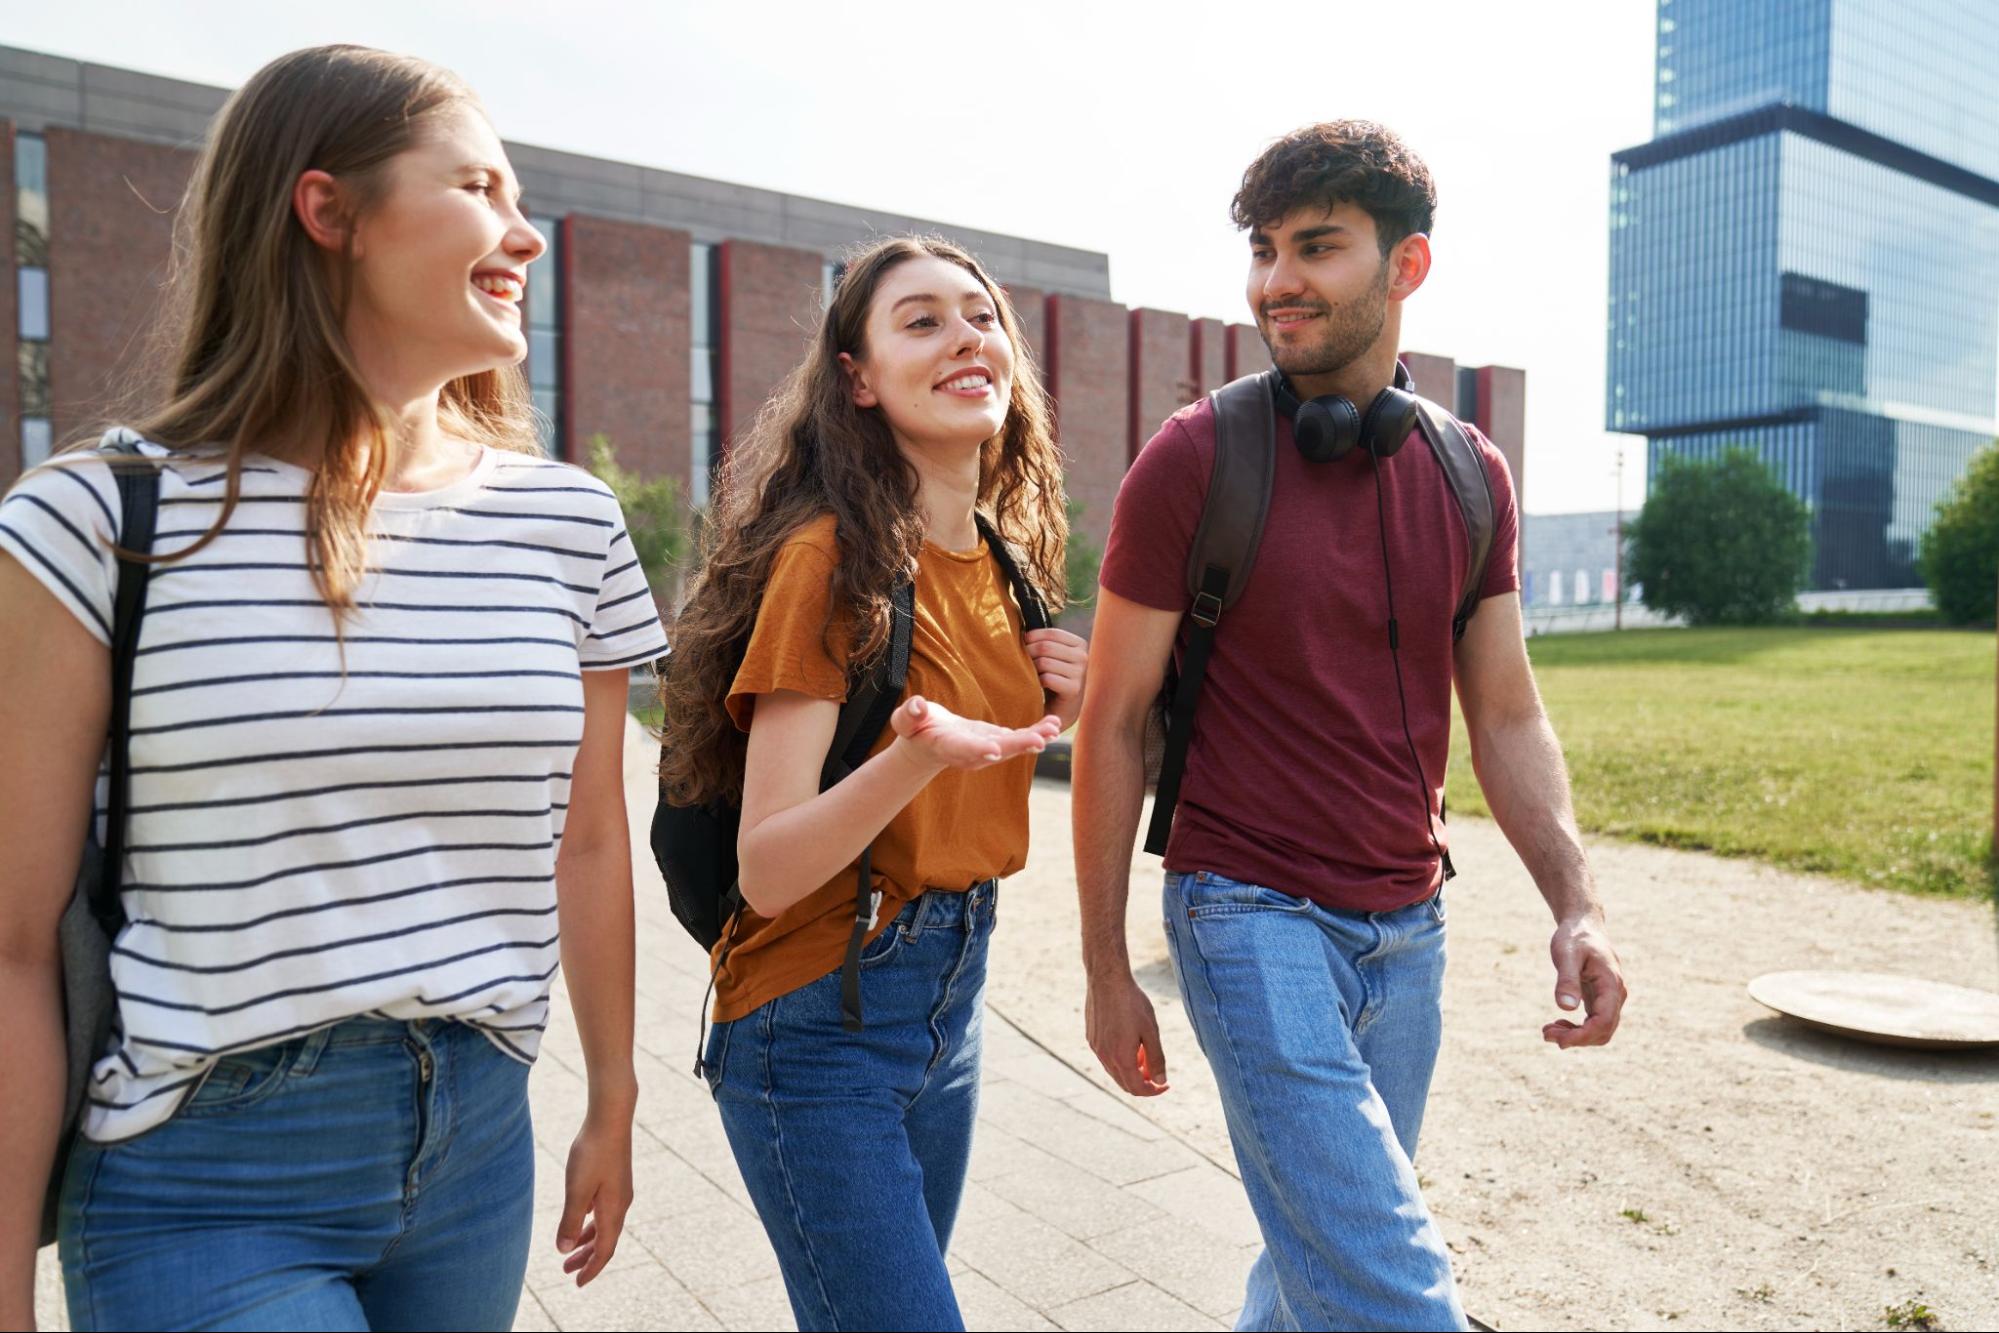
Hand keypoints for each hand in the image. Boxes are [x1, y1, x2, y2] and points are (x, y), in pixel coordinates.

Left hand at [557, 1115, 633, 1285]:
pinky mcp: (615, 1180)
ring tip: (569, 1251)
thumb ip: (570, 1221)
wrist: (611, 1118)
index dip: (591, 1269)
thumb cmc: (592, 1152)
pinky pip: (603, 1211)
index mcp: (613, 1211)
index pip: (604, 1251)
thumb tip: (564, 1250)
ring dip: (587, 1241)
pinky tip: (580, 1218)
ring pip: (604, 1226)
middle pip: (605, 1241)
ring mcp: (619, 1192)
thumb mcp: (577, 1190)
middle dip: (586, 1259)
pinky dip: (591, 1223)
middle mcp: (621, 1205)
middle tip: (566, 1272)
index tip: (576, 1283)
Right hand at [889, 695, 1061, 770]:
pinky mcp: (998, 742)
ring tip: (1053, 730)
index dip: (978, 749)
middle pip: (997, 750)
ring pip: (1013, 746)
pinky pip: (1020, 738)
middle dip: (1018, 745)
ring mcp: (987, 750)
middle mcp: (972, 753)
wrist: (928, 743)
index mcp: (948, 746)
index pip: (964, 749)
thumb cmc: (914, 728)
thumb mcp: (906, 721)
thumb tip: (917, 706)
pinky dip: (1037, 732)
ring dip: (1034, 739)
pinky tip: (1054, 725)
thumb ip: (910, 715)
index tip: (994, 750)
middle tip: (1038, 740)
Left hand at [1024, 628, 1088, 730]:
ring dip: (1032, 670)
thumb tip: (1022, 630)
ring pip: (1044, 662)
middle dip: (1028, 655)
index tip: (1023, 647)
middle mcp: (1083, 656)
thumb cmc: (1053, 679)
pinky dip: (1037, 682)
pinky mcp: (1074, 689)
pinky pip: (1047, 678)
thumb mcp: (1052, 656)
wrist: (1061, 710)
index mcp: (1079, 644)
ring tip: (1030, 676)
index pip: (1051, 633)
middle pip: (1045, 647)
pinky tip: (1038, 687)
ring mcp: (1080, 673)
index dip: (1032, 638)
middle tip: (1021, 664)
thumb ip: (1044, 642)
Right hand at [1085, 970, 1168, 1096]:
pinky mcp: (1091, 1038)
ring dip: (1132, 1070)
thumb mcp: (1151, 1031)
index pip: (1137, 1088)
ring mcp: (1095, 1048)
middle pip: (1124, 1084)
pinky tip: (1130, 1041)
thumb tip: (1160, 1081)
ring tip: (1144, 1051)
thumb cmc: (1132, 1003)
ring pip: (1115, 1071)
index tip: (1165, 1084)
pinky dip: (1121, 1059)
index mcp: (1121, 1058)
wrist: (1107, 979)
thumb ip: (1156, 1059)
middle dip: (1143, 1082)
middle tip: (1157, 1071)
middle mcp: (1104, 1057)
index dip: (1154, 1091)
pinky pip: (1107, 1058)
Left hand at [1543, 913, 1626, 1048]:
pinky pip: (1595, 1023)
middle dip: (1576, 1038)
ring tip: (1548, 1031)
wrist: (1583, 924)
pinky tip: (1559, 1023)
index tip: (1559, 1041)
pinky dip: (1578, 1029)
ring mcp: (1611, 998)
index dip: (1583, 1036)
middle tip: (1546, 1034)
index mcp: (1611, 984)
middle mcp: (1616, 995)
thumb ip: (1567, 979)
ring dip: (1576, 1036)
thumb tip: (1566, 1007)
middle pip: (1603, 1031)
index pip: (1603, 1022)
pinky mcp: (1602, 999)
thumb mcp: (1566, 954)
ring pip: (1600, 1030)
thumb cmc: (1574, 937)